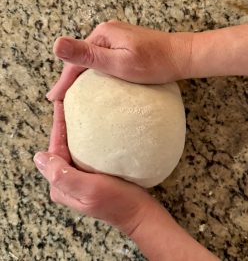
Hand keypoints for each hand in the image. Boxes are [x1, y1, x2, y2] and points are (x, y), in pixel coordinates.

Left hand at [34, 101, 153, 233]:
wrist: (139, 212)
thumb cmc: (118, 201)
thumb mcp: (89, 189)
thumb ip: (62, 175)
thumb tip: (39, 157)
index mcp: (61, 185)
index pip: (54, 150)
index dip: (57, 126)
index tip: (60, 104)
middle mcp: (67, 182)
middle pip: (60, 148)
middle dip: (63, 126)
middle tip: (68, 104)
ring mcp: (80, 179)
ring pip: (72, 150)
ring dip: (74, 131)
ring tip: (78, 112)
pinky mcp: (92, 176)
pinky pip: (84, 154)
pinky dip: (85, 140)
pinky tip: (93, 130)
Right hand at [46, 20, 192, 100]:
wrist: (182, 56)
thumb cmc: (155, 63)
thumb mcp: (120, 63)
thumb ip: (89, 56)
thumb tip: (56, 44)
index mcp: (103, 34)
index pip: (76, 60)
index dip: (64, 81)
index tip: (54, 98)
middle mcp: (108, 32)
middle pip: (83, 58)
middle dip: (71, 78)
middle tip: (60, 98)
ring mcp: (118, 38)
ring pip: (94, 59)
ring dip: (83, 75)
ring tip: (74, 92)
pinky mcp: (127, 45)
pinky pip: (105, 59)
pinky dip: (97, 72)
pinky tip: (96, 82)